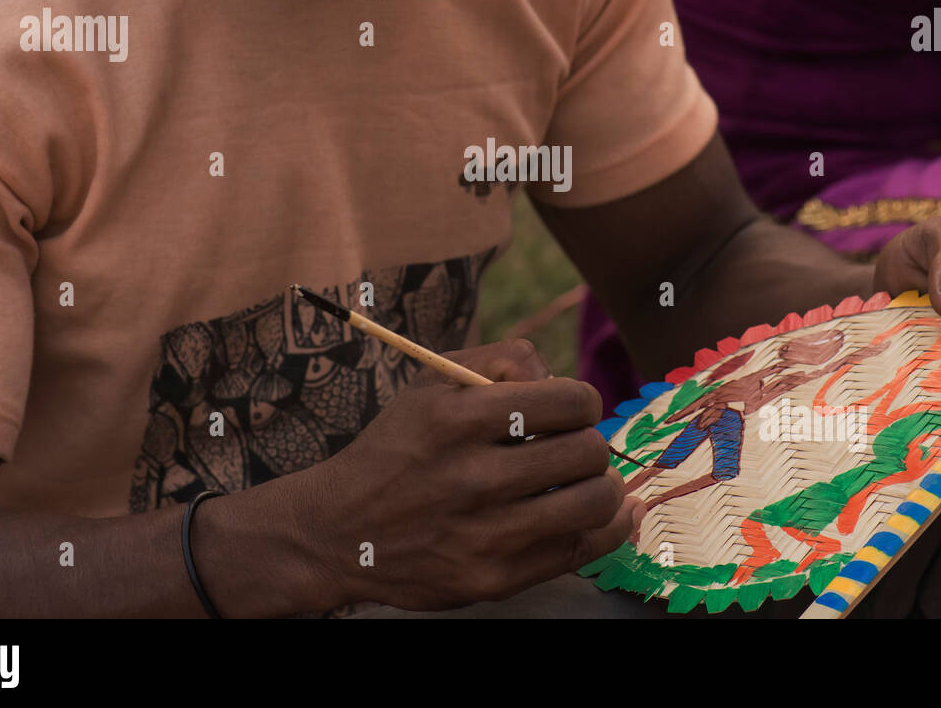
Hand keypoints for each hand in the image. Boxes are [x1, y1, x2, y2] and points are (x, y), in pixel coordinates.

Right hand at [287, 340, 641, 610]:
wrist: (338, 532)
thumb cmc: (397, 448)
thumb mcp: (430, 384)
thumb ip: (500, 360)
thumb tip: (562, 381)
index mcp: (456, 418)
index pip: (567, 401)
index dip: (582, 401)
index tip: (571, 411)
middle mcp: (472, 476)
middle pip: (587, 451)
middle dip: (590, 443)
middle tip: (575, 448)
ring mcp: (484, 534)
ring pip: (593, 503)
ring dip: (602, 487)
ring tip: (587, 481)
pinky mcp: (493, 580)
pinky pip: (580, 552)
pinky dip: (602, 529)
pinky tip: (596, 515)